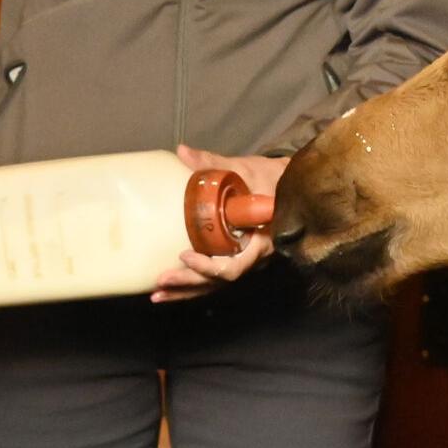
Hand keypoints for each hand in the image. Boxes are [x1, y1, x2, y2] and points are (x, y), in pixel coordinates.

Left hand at [151, 147, 287, 303]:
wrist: (290, 185)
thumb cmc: (270, 178)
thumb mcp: (245, 168)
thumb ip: (213, 163)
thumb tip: (182, 152)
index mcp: (260, 240)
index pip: (234, 266)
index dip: (208, 267)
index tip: (184, 255)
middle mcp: (254, 257)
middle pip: (220, 281)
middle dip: (189, 283)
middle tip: (161, 281)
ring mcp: (246, 261)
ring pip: (216, 285)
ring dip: (187, 292)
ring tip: (157, 295)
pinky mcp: (237, 258)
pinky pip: (216, 279)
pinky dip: (193, 286)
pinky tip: (170, 289)